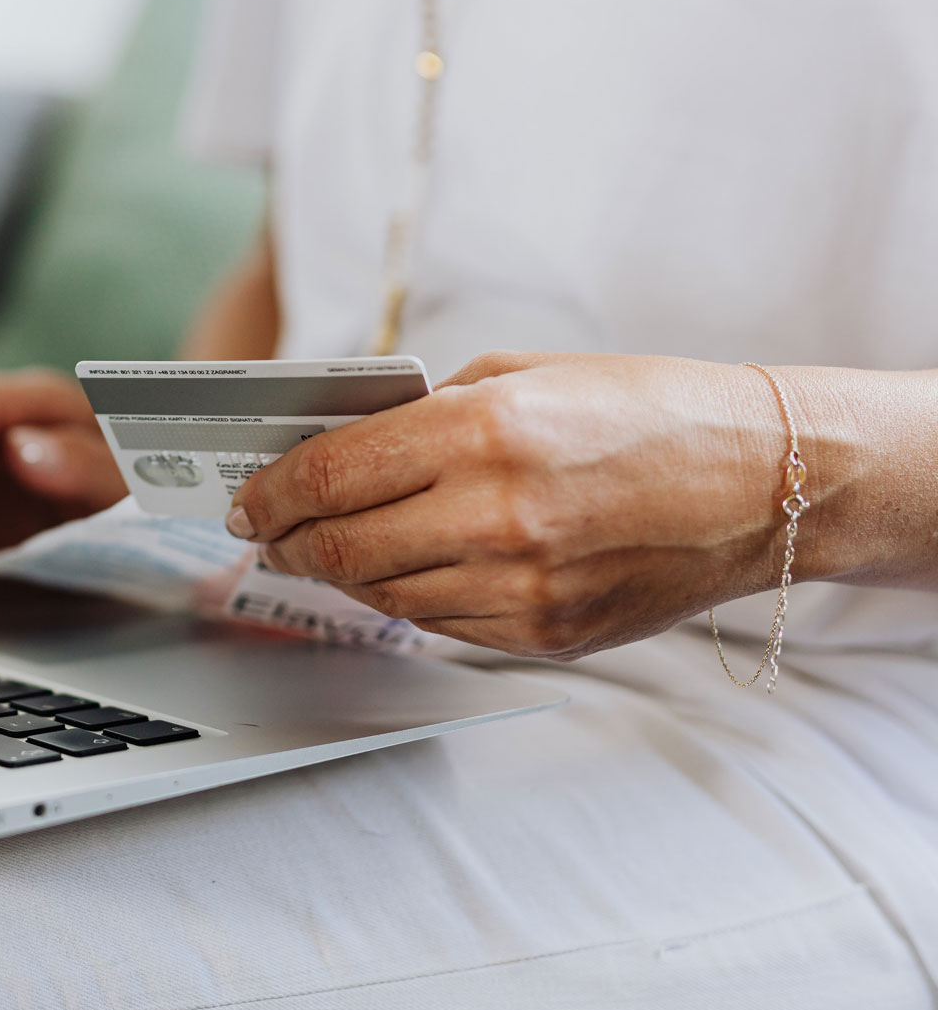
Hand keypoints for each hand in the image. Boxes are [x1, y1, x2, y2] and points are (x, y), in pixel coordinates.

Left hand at [226, 352, 792, 658]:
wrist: (763, 481)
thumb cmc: (646, 411)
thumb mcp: (524, 374)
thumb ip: (424, 412)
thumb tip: (334, 445)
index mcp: (485, 432)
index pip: (330, 475)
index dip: (269, 493)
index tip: (246, 500)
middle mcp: (497, 516)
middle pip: (338, 546)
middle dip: (285, 541)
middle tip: (265, 533)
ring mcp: (522, 587)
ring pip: (380, 594)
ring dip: (338, 573)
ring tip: (321, 549)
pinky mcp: (545, 636)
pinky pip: (438, 624)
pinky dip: (404, 598)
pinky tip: (400, 571)